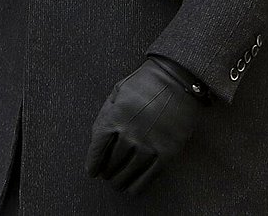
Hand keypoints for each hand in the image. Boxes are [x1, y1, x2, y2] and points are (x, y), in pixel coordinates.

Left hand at [85, 56, 207, 194]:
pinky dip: (139, 185)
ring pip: (129, 171)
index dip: (93, 163)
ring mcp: (149, 143)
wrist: (176, 78)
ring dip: (120, 181)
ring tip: (117, 183)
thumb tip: (97, 138)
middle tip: (106, 175)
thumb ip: (106, 114)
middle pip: (113, 162)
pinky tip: (133, 188)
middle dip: (107, 171)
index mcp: (114, 117)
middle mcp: (130, 133)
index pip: (98, 148)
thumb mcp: (117, 91)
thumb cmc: (145, 82)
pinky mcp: (167, 151)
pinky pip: (150, 175)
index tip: (92, 171)